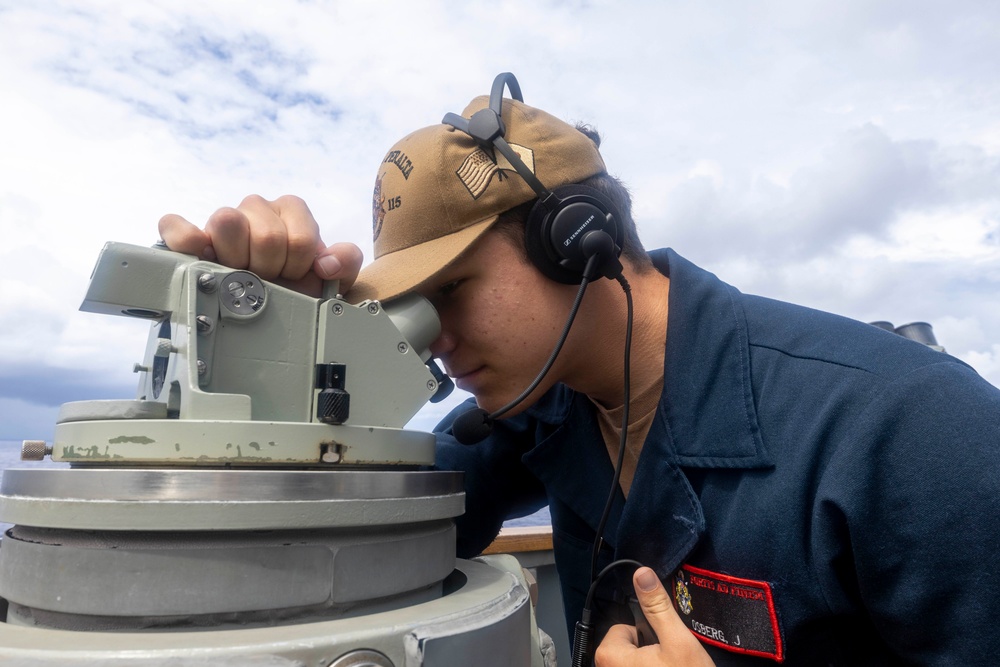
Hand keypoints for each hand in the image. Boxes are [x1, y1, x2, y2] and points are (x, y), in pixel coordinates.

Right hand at [158, 194, 363, 296]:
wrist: (274, 298)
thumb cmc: (301, 284)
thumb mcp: (334, 277)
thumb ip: (345, 261)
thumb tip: (326, 263)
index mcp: (290, 211)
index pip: (299, 238)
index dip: (299, 265)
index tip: (296, 275)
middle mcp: (256, 209)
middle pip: (265, 233)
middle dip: (271, 268)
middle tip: (269, 279)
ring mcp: (223, 221)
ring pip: (226, 221)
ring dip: (237, 259)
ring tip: (243, 275)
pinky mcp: (192, 236)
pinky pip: (176, 226)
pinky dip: (183, 237)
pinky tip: (199, 253)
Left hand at [595, 568, 714, 666]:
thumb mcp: (678, 641)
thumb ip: (657, 607)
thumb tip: (641, 573)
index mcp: (610, 657)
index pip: (621, 629)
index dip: (644, 634)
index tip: (662, 647)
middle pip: (623, 649)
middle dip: (644, 652)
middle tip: (669, 663)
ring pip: (629, 665)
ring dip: (647, 666)